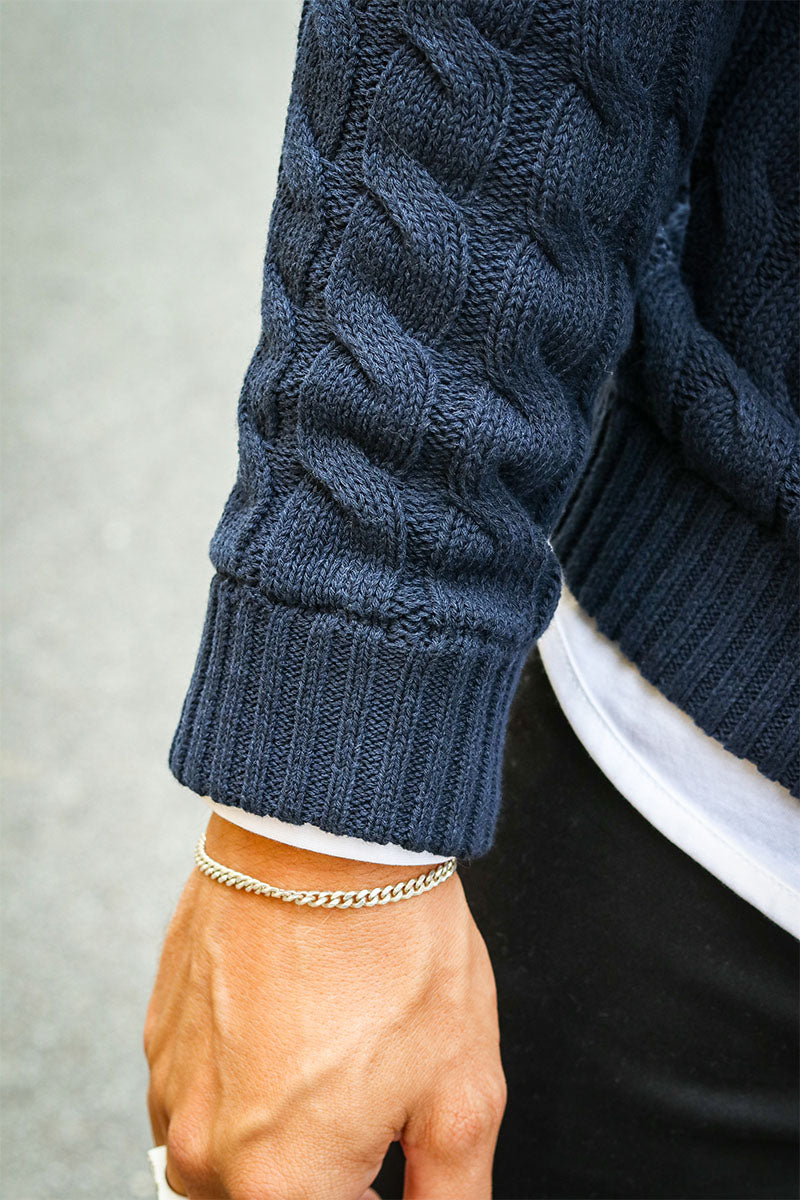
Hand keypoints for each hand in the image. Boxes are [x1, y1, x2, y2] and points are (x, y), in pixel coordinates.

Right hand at [144, 814, 505, 1199]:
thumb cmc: (394, 948)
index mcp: (281, 1182)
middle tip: (373, 1100)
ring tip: (333, 1055)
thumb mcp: (460, 1093)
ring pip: (231, 1158)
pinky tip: (292, 1028)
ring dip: (282, 1133)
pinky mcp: (160, 1034)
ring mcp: (173, 1087)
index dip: (380, 1195)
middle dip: (333, 1172)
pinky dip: (246, 1083)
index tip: (394, 1162)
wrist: (328, 835)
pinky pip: (202, 1096)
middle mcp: (208, 1148)